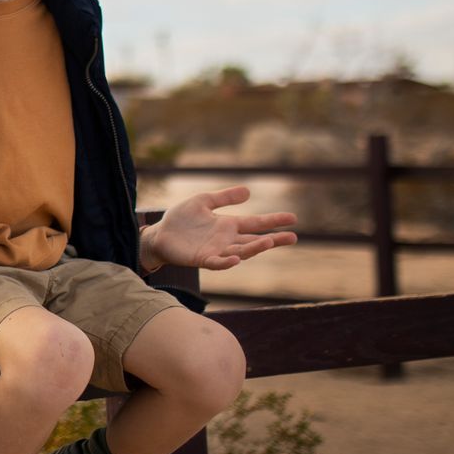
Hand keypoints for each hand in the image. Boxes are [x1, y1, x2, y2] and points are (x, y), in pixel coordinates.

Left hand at [140, 186, 297, 272]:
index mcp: (228, 225)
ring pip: (241, 251)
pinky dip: (227, 262)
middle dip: (274, 239)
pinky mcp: (202, 259)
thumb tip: (248, 191)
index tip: (293, 218)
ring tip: (269, 242)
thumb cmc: (180, 219)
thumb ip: (224, 198)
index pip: (256, 223)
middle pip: (255, 240)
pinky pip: (218, 263)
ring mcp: (216, 251)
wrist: (159, 235)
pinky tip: (236, 258)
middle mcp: (227, 240)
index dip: (274, 221)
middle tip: (293, 237)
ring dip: (255, 248)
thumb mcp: (203, 201)